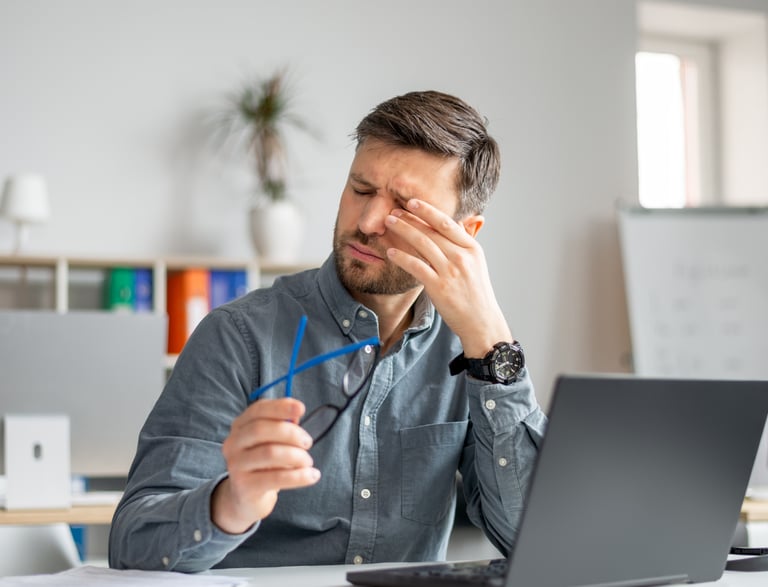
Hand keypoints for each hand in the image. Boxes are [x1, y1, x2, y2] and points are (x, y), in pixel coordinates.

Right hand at [211, 398, 320, 533]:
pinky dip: (299, 476)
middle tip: (308, 442)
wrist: (246, 497)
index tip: (301, 408)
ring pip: (270, 453)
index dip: (280, 407)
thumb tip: (296, 413)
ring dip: (297, 456)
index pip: (258, 410)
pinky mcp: (245, 487)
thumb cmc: (264, 463)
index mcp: (240, 426)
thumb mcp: (272, 442)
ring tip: (308, 461)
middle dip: (291, 433)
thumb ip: (283, 426)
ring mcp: (236, 465)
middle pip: (261, 429)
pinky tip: (312, 475)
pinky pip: (276, 478)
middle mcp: (233, 443)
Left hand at [384, 198, 511, 356]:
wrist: (481, 322)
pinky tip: (391, 252)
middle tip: (393, 211)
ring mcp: (450, 272)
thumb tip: (455, 223)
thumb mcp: (476, 263)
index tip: (412, 202)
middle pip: (431, 231)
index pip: (447, 222)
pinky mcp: (439, 288)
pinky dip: (402, 257)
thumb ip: (463, 243)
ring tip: (389, 224)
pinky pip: (416, 267)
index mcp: (472, 248)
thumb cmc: (476, 293)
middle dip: (410, 218)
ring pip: (422, 244)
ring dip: (403, 231)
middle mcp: (462, 257)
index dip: (428, 210)